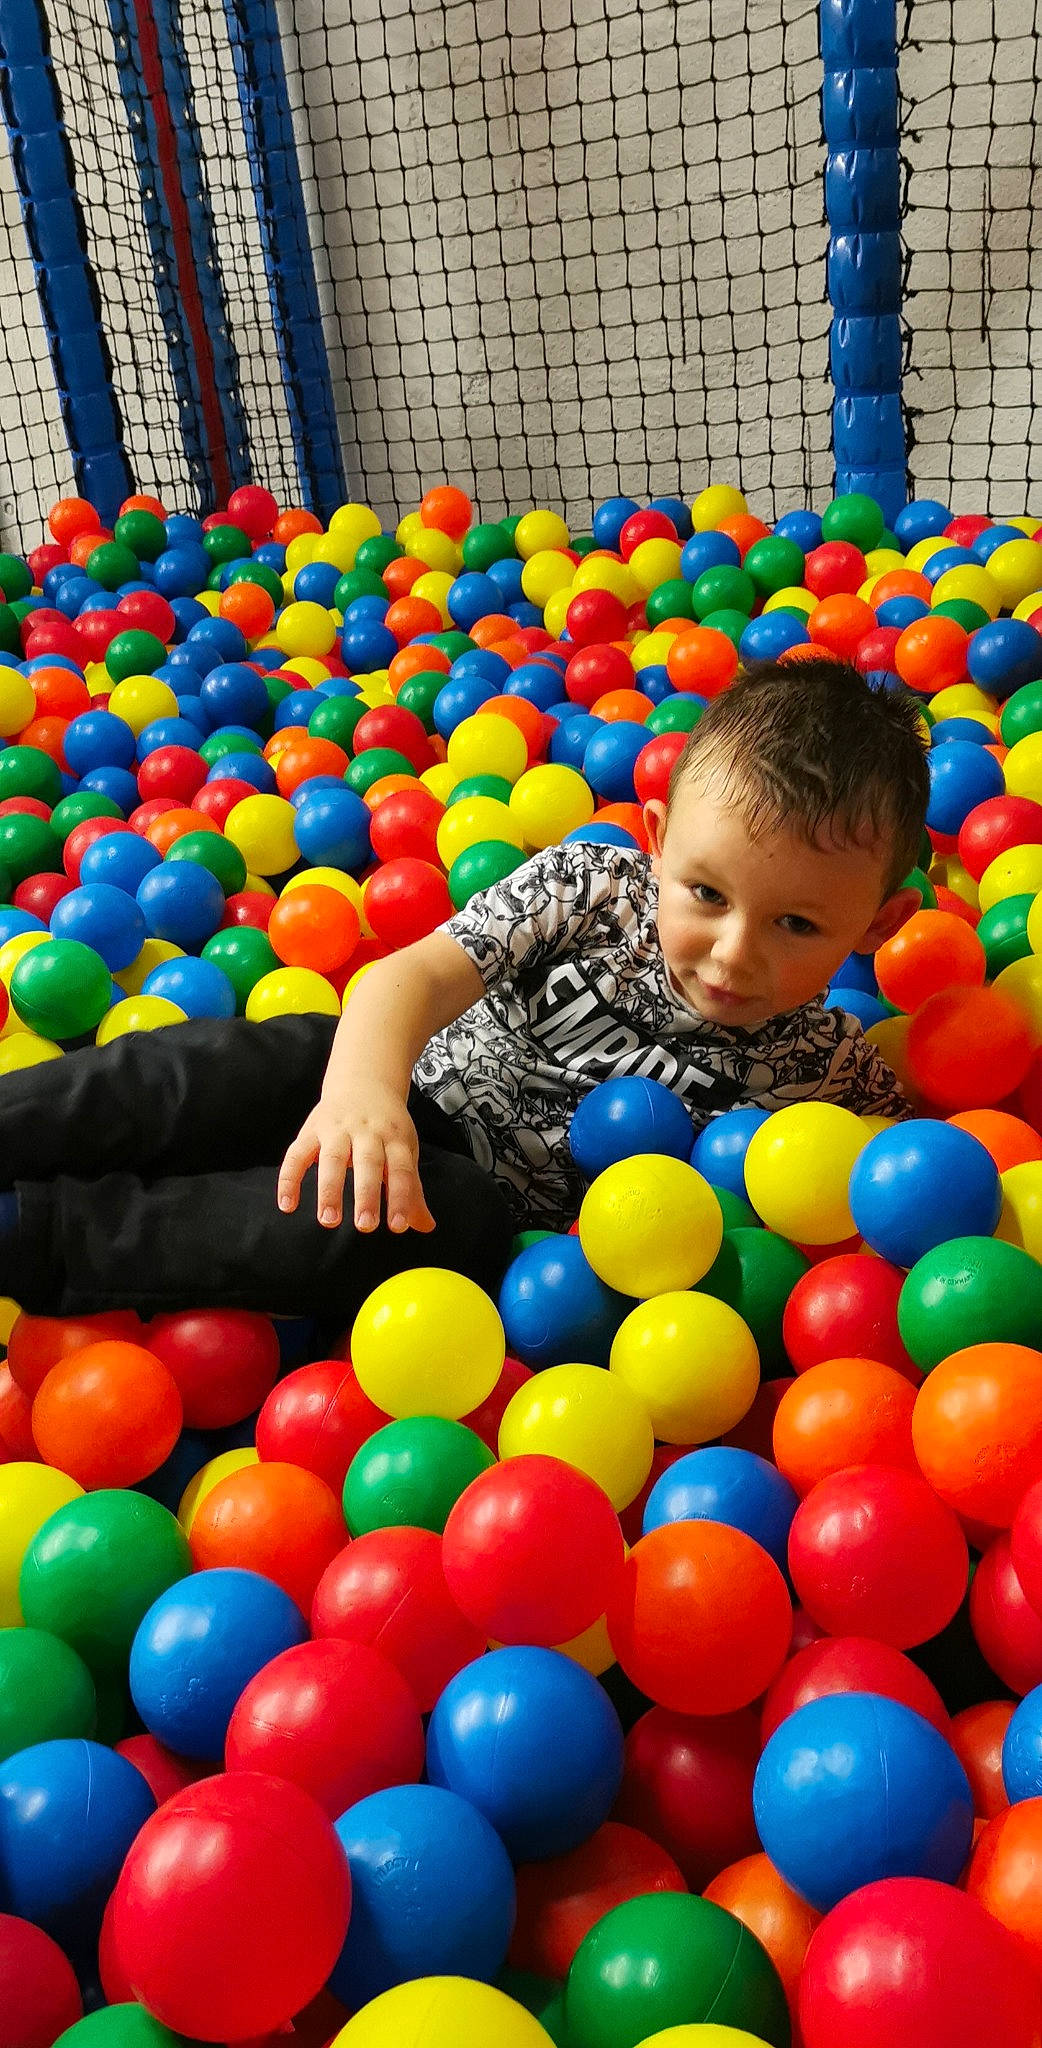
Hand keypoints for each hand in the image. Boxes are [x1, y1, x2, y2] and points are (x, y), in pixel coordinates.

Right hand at [276, 1084, 435, 1233]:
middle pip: (367, 1163)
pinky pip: (296, 1154)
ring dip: (329, 1190)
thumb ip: (411, 1190)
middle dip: (366, 1195)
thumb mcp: (404, 1150)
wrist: (363, 1082)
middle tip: (365, 1226)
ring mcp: (337, 1129)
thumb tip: (425, 1226)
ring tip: (328, 1220)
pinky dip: (289, 1179)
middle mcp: (366, 1132)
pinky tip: (287, 1205)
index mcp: (394, 1138)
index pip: (401, 1169)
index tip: (398, 1226)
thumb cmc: (387, 1126)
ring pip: (332, 1158)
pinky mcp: (311, 1129)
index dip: (401, 1197)